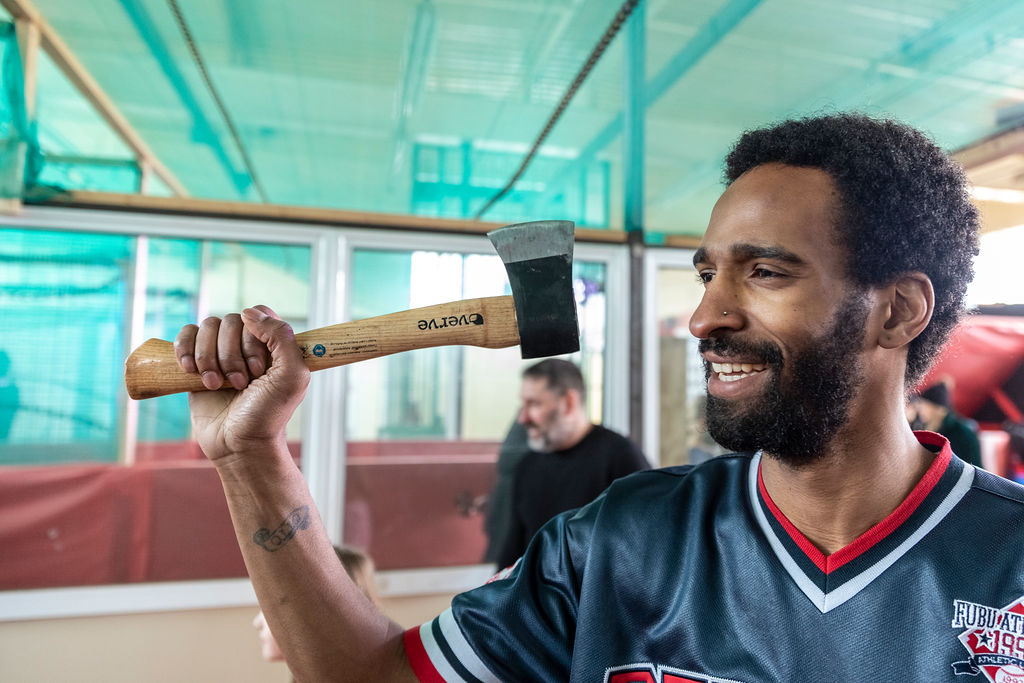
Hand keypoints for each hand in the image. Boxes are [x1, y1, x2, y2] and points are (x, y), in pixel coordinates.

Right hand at [174, 305, 309, 463]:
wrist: (239, 444)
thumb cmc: (268, 414)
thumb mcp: (291, 376)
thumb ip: (282, 337)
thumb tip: (248, 312)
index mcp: (273, 344)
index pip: (259, 313)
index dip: (255, 336)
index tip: (260, 366)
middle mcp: (247, 344)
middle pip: (230, 320)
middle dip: (232, 354)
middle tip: (241, 384)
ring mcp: (220, 353)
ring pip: (206, 327)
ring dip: (209, 357)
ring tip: (216, 385)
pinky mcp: (196, 364)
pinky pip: (185, 336)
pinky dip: (185, 350)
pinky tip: (191, 372)